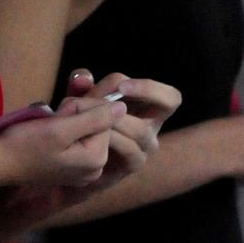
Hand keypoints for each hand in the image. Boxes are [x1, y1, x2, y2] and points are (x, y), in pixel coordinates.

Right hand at [0, 95, 125, 193]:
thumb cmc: (24, 144)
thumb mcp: (60, 128)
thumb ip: (95, 117)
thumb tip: (123, 107)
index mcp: (96, 159)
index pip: (104, 117)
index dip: (81, 108)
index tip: (59, 115)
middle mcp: (95, 168)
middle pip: (97, 125)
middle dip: (76, 115)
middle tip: (51, 123)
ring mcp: (83, 170)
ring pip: (86, 129)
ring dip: (68, 121)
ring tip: (47, 130)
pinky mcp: (71, 168)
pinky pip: (77, 140)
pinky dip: (64, 132)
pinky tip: (48, 137)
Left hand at [58, 68, 179, 178]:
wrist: (73, 162)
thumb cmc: (83, 126)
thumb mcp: (78, 101)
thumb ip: (79, 86)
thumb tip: (83, 78)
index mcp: (146, 108)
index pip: (169, 95)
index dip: (150, 87)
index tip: (122, 86)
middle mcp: (152, 126)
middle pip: (170, 102)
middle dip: (144, 91)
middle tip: (117, 93)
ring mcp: (145, 147)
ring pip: (142, 128)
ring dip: (116, 118)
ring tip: (93, 115)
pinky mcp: (133, 164)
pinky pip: (129, 149)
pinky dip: (111, 139)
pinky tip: (93, 134)